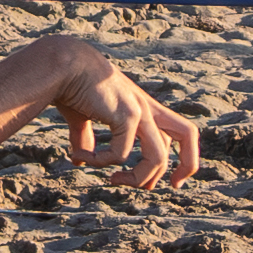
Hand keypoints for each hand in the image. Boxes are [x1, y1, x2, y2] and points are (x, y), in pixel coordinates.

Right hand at [53, 50, 200, 188]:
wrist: (65, 65)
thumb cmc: (72, 85)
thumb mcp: (82, 116)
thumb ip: (85, 137)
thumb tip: (80, 160)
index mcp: (143, 107)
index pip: (176, 131)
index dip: (179, 156)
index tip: (168, 181)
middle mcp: (147, 108)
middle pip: (188, 134)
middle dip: (186, 166)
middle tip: (163, 187)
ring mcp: (139, 110)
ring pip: (158, 157)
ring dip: (137, 178)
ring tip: (113, 180)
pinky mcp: (126, 115)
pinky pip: (120, 154)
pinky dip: (99, 162)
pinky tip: (79, 156)